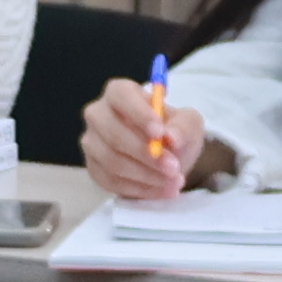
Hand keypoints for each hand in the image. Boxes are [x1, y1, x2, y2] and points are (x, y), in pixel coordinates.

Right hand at [81, 76, 211, 199]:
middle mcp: (98, 114)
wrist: (168, 155)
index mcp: (119, 92)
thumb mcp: (189, 124)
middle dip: (145, 154)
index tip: (160, 133)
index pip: (120, 96)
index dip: (138, 114)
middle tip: (173, 167)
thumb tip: (171, 138)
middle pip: (113, 133)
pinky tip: (162, 189)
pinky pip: (112, 182)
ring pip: (113, 162)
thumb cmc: (173, 130)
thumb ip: (183, 127)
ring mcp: (92, 143)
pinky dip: (140, 189)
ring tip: (174, 181)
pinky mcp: (94, 168)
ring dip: (146, 175)